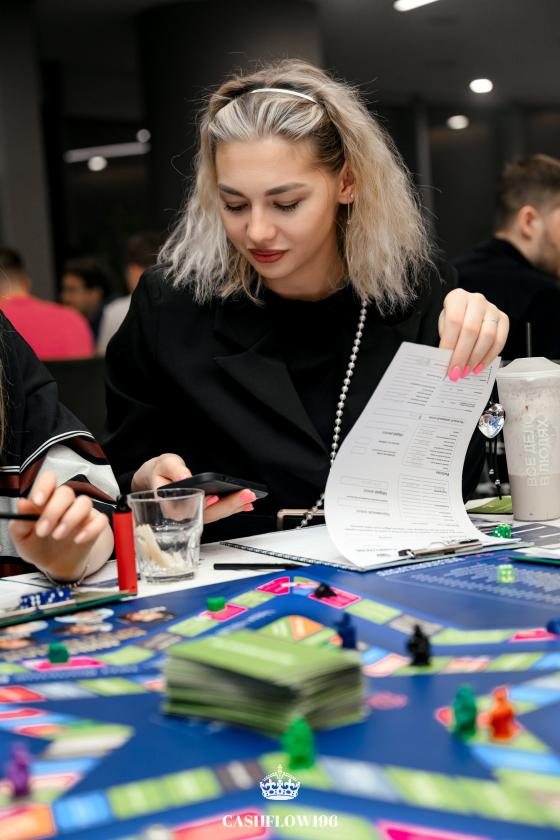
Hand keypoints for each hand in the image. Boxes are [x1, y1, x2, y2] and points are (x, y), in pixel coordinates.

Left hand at [9, 471, 112, 581]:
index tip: (37, 502)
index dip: (44, 486)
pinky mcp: (95, 524)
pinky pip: (100, 520)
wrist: (54, 564)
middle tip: (43, 531)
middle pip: (66, 492)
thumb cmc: (36, 546)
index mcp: (46, 499)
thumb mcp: (22, 537)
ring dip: (71, 519)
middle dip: (53, 511)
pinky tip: (78, 540)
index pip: (49, 479)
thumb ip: (20, 521)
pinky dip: (90, 529)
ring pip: (85, 502)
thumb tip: (22, 503)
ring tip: (57, 536)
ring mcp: (82, 513)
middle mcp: (65, 502)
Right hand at [131, 454, 256, 523]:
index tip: (215, 497)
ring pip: (216, 515)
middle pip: (208, 514)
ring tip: (250, 497)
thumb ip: (173, 469)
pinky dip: (234, 508)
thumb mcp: (163, 464)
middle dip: (229, 505)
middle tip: (246, 494)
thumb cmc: (160, 473)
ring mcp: (196, 515)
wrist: (159, 478)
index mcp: (172, 506)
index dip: (203, 505)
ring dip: (235, 507)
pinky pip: (220, 512)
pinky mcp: (204, 511)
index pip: (189, 509)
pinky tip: (246, 504)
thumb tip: (184, 476)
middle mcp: (185, 515)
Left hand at [438, 289, 508, 379]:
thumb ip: (445, 338)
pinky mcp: (503, 319)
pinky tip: (479, 367)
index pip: (454, 321)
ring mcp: (492, 309)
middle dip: (463, 355)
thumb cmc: (453, 319)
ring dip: (476, 358)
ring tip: (467, 371)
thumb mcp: (443, 323)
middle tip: (456, 372)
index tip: (445, 362)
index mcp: (457, 297)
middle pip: (471, 330)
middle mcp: (477, 300)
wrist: (467, 310)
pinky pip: (499, 341)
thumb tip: (446, 360)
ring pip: (488, 336)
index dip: (450, 343)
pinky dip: (489, 357)